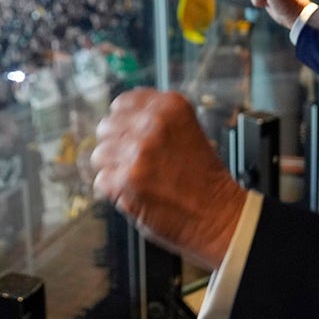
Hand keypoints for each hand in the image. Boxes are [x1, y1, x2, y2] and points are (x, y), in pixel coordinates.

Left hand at [90, 88, 247, 269]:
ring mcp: (137, 151)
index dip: (122, 121)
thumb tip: (118, 118)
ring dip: (113, 169)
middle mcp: (152, 123)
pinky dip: (113, 191)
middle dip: (116, 145)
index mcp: (170, 106)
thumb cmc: (204, 179)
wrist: (219, 216)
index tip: (128, 133)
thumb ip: (155, 120)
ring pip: (100, 155)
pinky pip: (101, 181)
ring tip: (136, 180)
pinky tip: (135, 194)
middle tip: (134, 162)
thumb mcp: (187, 131)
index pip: (123, 102)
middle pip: (107, 127)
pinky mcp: (125, 180)